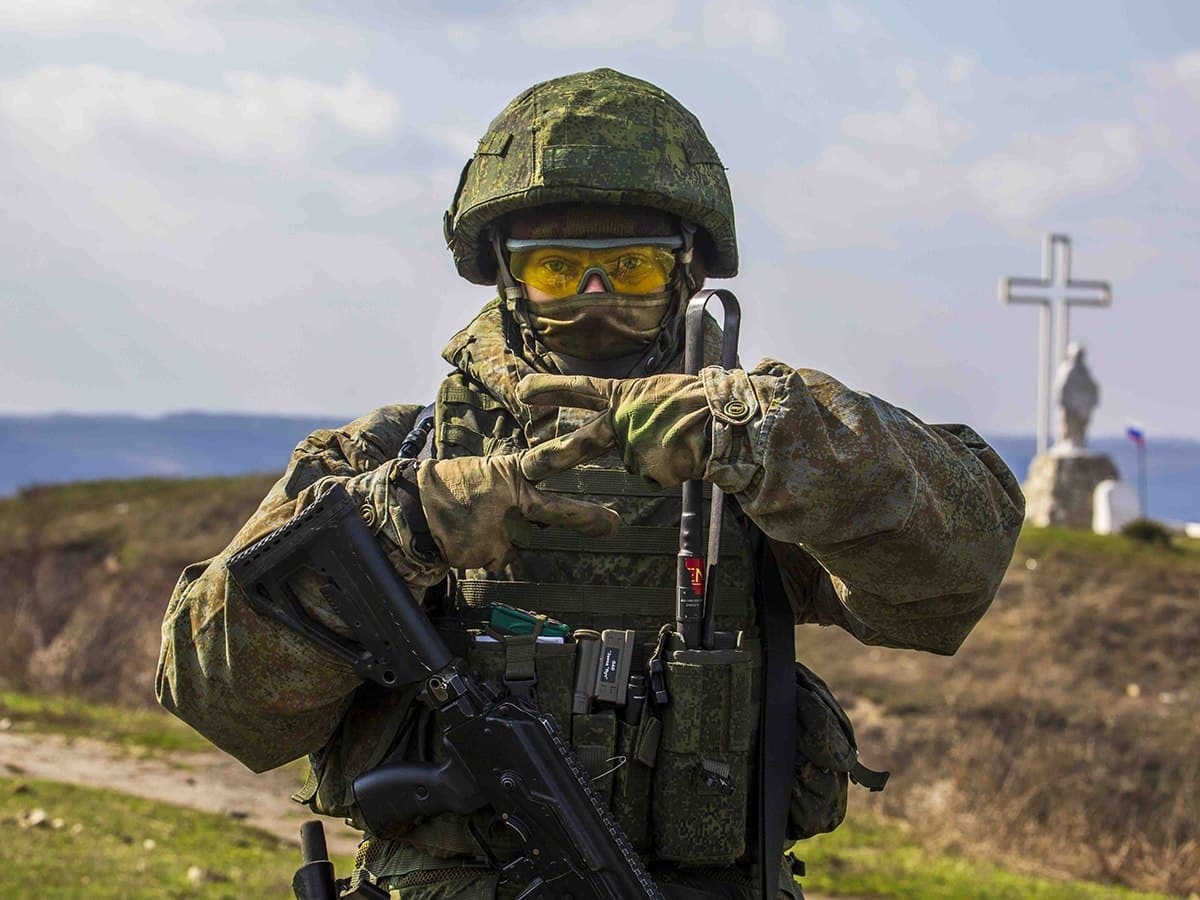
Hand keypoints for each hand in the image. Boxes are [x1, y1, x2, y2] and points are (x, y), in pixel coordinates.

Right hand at [418, 424, 618, 569]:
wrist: (410, 510)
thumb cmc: (449, 487)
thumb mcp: (485, 472)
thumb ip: (512, 485)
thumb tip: (532, 504)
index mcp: (509, 473)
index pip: (549, 459)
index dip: (581, 445)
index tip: (610, 433)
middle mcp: (510, 502)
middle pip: (554, 511)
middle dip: (586, 518)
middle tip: (614, 525)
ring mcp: (501, 531)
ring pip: (519, 540)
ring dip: (506, 537)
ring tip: (493, 534)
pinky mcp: (490, 555)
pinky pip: (498, 557)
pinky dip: (485, 551)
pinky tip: (465, 540)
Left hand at [517, 372, 711, 486]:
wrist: (725, 421)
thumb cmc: (700, 403)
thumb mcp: (660, 392)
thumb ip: (636, 408)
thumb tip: (628, 430)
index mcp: (625, 395)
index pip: (580, 390)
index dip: (549, 389)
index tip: (521, 391)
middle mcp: (622, 420)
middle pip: (580, 443)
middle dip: (551, 457)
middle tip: (528, 467)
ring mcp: (633, 446)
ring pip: (636, 461)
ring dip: (657, 456)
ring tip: (682, 440)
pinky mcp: (648, 470)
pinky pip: (655, 475)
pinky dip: (671, 469)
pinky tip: (686, 454)